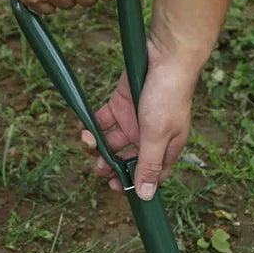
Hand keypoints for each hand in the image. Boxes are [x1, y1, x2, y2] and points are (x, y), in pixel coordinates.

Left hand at [81, 39, 199, 200]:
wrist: (165, 55)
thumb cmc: (169, 96)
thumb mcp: (158, 136)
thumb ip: (149, 166)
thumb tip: (146, 196)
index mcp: (165, 148)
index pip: (149, 174)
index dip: (133, 183)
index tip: (115, 186)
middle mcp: (150, 137)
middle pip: (128, 160)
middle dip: (112, 165)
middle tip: (98, 167)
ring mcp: (135, 121)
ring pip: (114, 142)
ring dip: (99, 147)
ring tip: (88, 144)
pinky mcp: (121, 105)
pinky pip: (104, 121)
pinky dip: (93, 126)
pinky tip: (85, 128)